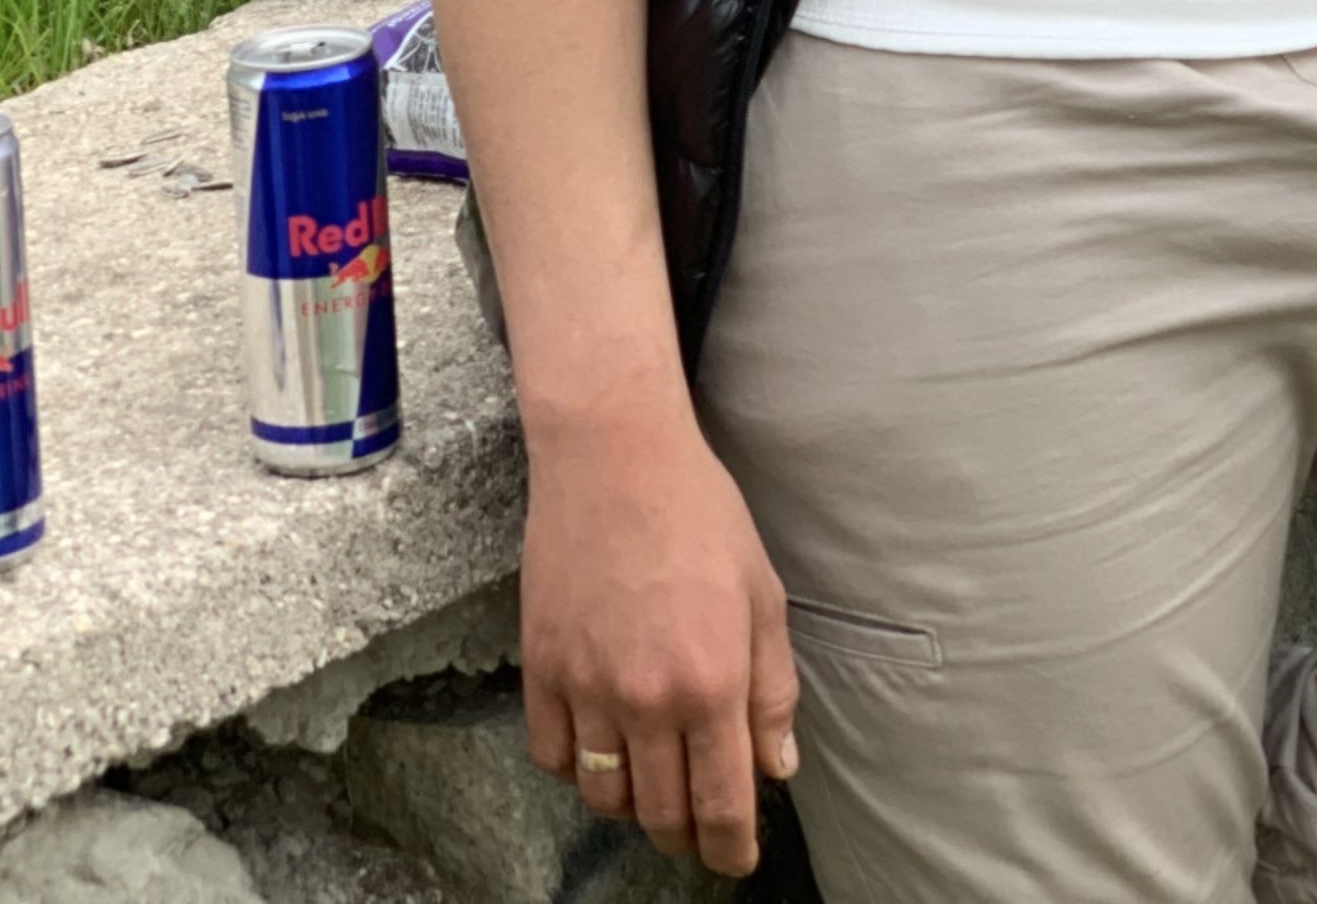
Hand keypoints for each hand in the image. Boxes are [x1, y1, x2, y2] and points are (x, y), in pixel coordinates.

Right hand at [519, 408, 799, 874]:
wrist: (614, 456)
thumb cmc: (700, 514)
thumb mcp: (763, 594)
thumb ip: (772, 690)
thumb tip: (776, 768)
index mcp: (712, 682)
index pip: (722, 807)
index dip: (731, 849)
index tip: (736, 860)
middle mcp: (646, 699)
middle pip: (662, 815)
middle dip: (686, 832)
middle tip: (700, 820)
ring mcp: (586, 688)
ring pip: (605, 797)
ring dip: (633, 804)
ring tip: (654, 779)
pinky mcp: (541, 669)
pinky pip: (554, 757)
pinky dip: (578, 767)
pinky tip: (603, 741)